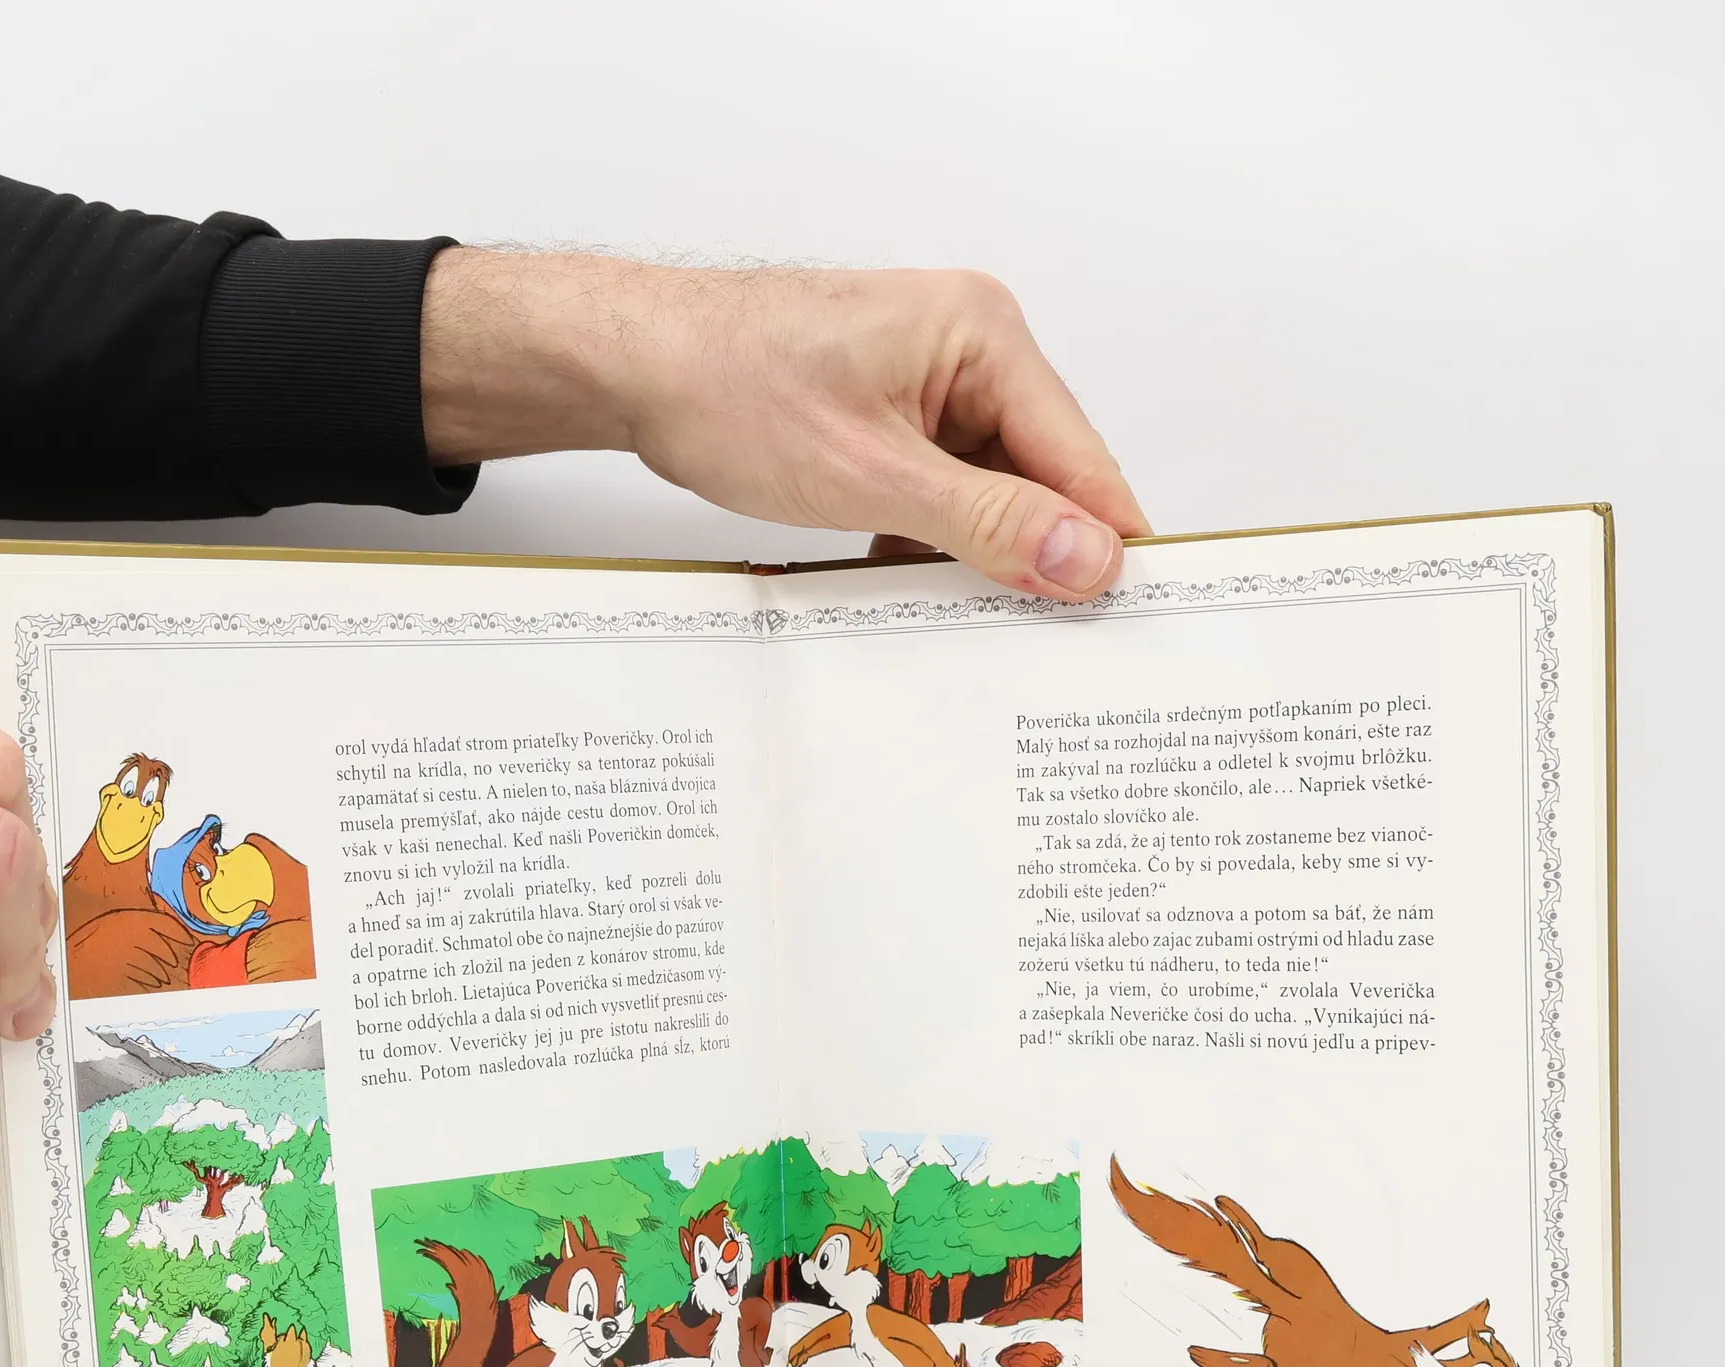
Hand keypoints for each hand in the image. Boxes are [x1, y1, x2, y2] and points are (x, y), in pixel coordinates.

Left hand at [420, 251, 1148, 599]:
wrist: (634, 367)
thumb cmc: (730, 388)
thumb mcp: (871, 476)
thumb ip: (986, 522)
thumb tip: (1086, 558)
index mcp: (982, 335)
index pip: (1080, 455)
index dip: (1104, 540)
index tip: (1125, 616)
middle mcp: (967, 348)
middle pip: (1039, 476)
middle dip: (1033, 553)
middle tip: (1040, 638)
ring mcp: (926, 382)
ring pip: (986, 491)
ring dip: (971, 553)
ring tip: (958, 614)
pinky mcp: (888, 415)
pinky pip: (938, 490)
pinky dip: (926, 539)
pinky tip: (903, 582)